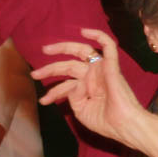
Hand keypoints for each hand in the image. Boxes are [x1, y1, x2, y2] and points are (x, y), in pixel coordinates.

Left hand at [31, 29, 147, 149]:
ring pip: (81, 52)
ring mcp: (102, 69)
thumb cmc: (106, 122)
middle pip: (69, 66)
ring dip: (63, 48)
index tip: (43, 101)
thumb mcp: (81, 110)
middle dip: (50, 69)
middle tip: (34, 74)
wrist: (123, 125)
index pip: (67, 83)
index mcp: (88, 87)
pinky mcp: (111, 65)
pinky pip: (108, 46)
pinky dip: (98, 36)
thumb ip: (73, 96)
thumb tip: (70, 84)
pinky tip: (84, 31)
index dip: (53, 91)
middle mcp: (93, 75)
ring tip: (46, 50)